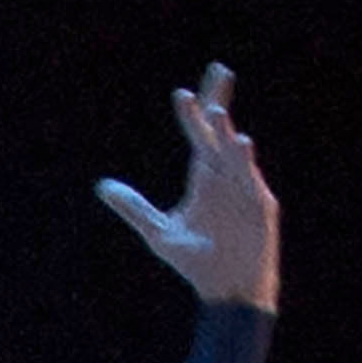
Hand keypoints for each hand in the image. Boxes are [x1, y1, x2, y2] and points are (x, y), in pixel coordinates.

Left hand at [96, 68, 280, 310]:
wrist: (226, 289)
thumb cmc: (196, 262)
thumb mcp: (158, 233)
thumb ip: (134, 208)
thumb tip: (102, 187)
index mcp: (204, 178)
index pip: (199, 137)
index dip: (191, 115)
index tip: (181, 94)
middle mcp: (225, 177)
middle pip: (220, 134)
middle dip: (216, 105)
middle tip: (216, 72)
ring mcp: (244, 188)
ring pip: (234, 153)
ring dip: (226, 132)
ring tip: (216, 112)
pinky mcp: (259, 204)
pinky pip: (250, 178)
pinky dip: (245, 162)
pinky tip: (241, 144)